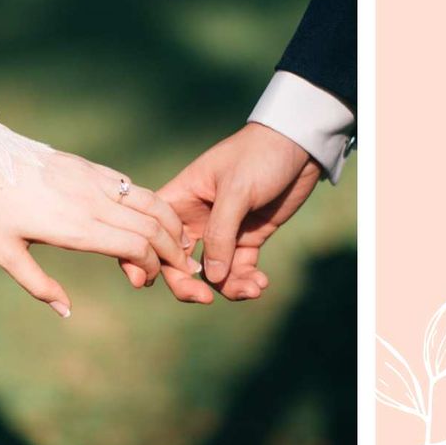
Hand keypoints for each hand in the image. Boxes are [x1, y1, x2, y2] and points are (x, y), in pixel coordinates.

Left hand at [0, 151, 197, 316]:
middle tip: (181, 268)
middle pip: (152, 226)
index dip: (151, 266)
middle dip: (173, 250)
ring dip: (171, 224)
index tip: (144, 280)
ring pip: (150, 201)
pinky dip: (153, 204)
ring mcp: (95, 181)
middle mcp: (93, 203)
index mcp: (76, 228)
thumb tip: (66, 311)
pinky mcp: (91, 167)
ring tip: (180, 243)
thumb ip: (38, 285)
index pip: (136, 246)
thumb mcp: (5, 254)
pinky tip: (154, 218)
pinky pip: (132, 186)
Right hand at [122, 123, 320, 302]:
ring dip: (228, 287)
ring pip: (212, 272)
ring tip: (252, 289)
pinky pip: (239, 269)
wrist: (299, 146)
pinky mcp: (247, 238)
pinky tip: (261, 284)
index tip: (150, 282)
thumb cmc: (259, 156)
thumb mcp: (236, 190)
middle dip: (188, 284)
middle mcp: (195, 219)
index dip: (146, 258)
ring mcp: (222, 231)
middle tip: (205, 298)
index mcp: (180, 199)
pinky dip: (247, 280)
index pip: (153, 233)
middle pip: (177, 262)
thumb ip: (220, 233)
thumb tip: (211, 278)